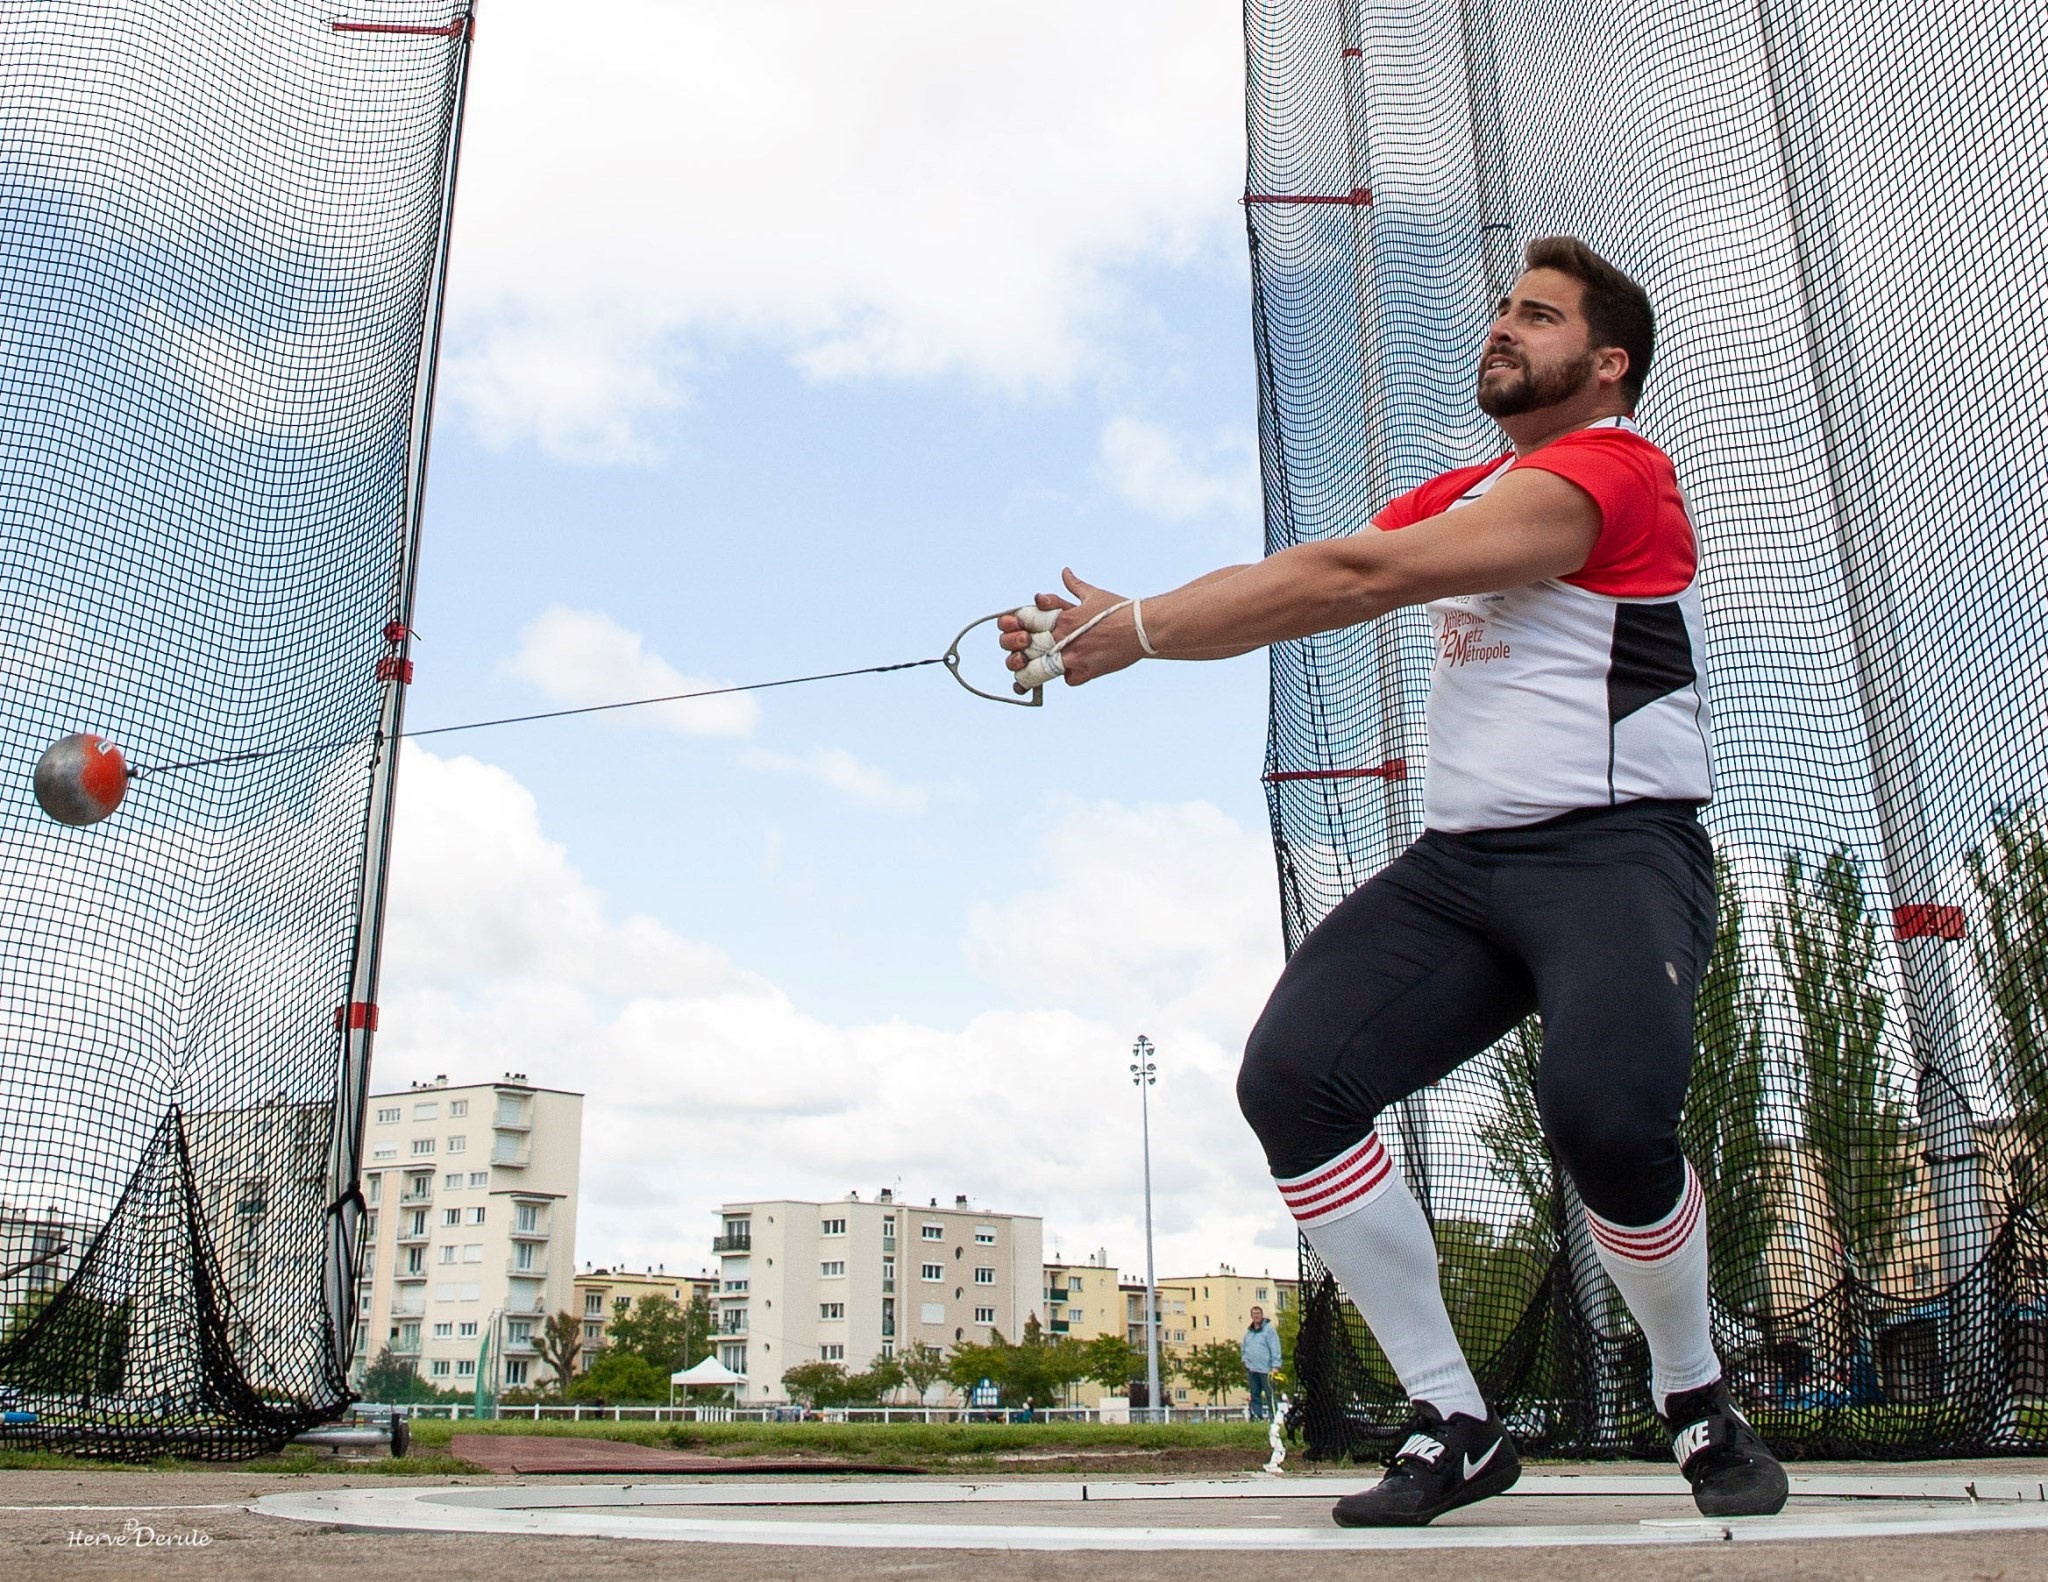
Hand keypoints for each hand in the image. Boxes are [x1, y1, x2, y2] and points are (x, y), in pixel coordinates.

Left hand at [995, 569, 1141, 689]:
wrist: (1144, 628)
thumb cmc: (1120, 609)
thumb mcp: (1093, 595)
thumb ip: (1074, 586)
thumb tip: (1065, 572)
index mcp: (1062, 617)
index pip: (1026, 620)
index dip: (1016, 624)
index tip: (1019, 628)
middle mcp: (1064, 638)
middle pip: (1026, 647)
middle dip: (1019, 649)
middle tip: (1022, 652)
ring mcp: (1074, 657)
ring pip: (1039, 670)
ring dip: (1034, 670)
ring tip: (1035, 668)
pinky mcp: (1087, 672)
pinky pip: (1068, 680)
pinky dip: (1068, 676)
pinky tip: (1071, 670)